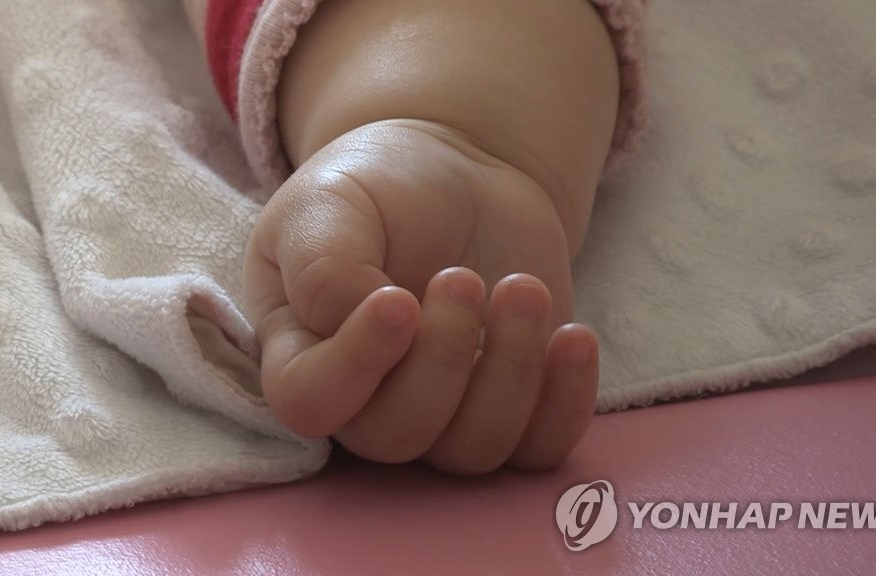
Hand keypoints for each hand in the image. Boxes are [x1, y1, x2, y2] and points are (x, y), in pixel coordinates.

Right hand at [243, 120, 598, 473]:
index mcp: (303, 349)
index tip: (399, 299)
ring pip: (471, 450)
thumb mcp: (329, 200)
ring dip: (509, 371)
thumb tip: (358, 324)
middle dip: (442, 360)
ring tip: (522, 288)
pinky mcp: (513, 402)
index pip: (308, 401)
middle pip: (396, 436)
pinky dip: (565, 404)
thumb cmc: (378, 186)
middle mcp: (367, 396)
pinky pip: (539, 448)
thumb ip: (321, 264)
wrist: (458, 173)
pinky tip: (572, 337)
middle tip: (464, 278)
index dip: (355, 367)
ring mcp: (444, 407)